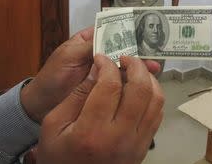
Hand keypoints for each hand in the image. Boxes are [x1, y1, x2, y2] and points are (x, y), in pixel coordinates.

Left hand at [20, 27, 160, 122]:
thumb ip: (89, 46)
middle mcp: (102, 54)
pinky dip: (135, 81)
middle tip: (154, 54)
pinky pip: (124, 81)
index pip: (113, 31)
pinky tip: (147, 81)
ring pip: (127, 65)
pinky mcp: (108, 87)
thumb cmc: (52, 77)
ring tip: (155, 68)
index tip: (143, 33)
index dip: (128, 31)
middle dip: (139, 50)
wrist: (42, 107)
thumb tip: (112, 37)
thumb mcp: (68, 56)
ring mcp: (106, 72)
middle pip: (124, 48)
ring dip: (140, 66)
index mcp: (90, 41)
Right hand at [37, 55, 163, 163]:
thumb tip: (97, 69)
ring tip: (135, 72)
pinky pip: (158, 114)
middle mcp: (120, 137)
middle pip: (141, 90)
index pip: (110, 86)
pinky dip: (153, 96)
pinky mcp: (145, 145)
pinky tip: (141, 90)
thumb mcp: (54, 125)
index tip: (102, 58)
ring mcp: (137, 142)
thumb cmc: (60, 156)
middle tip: (125, 58)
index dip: (108, 65)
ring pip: (156, 100)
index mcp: (92, 132)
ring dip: (149, 79)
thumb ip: (76, 95)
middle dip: (136, 66)